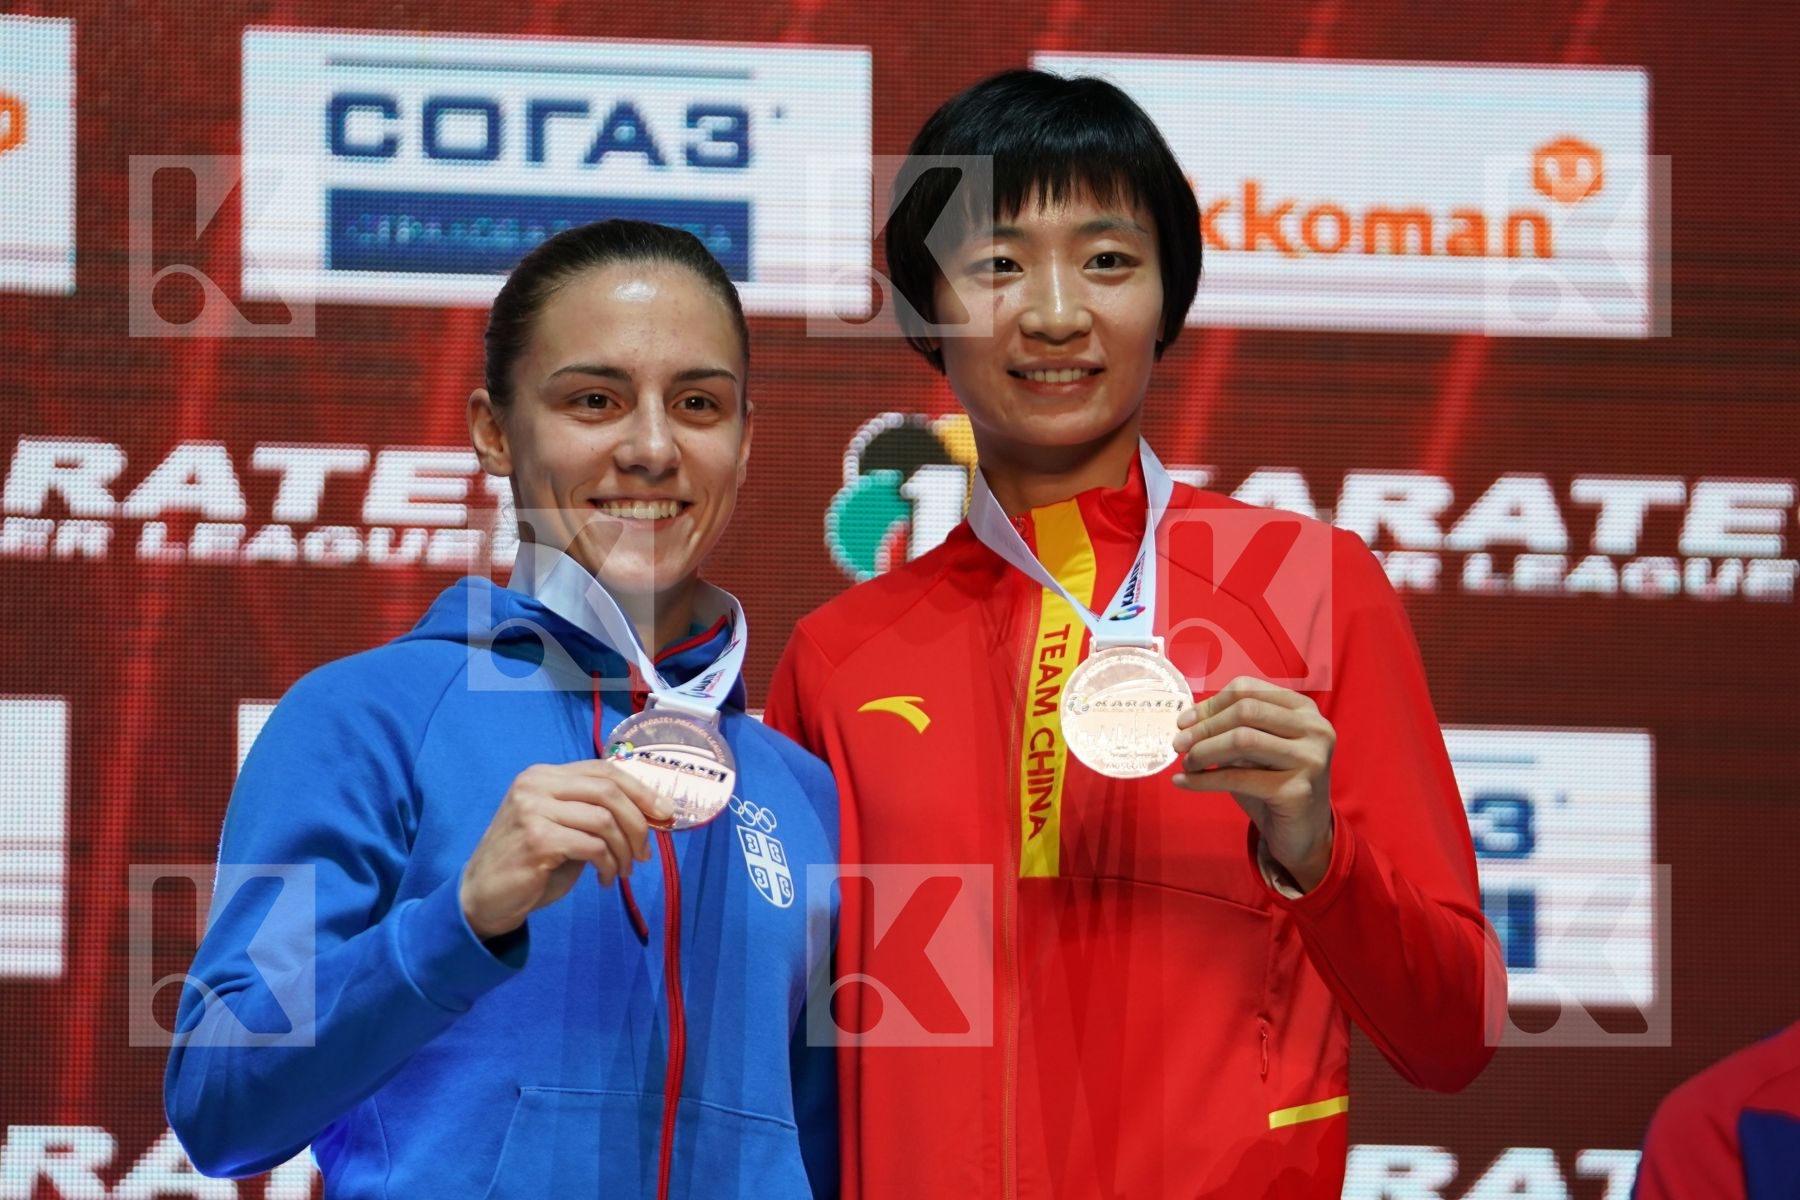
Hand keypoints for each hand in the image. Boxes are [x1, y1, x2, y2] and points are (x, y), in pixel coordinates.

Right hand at [460, 761, 672, 940]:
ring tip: (624, 871)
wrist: (483, 897)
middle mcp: (536, 785)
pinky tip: (605, 878)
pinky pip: (593, 846)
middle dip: (639, 822)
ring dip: (624, 850)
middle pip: (608, 790)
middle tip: (646, 853)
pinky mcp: (537, 839)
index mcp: (544, 775)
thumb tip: (649, 812)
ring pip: (604, 819)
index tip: (665, 813)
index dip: (641, 790)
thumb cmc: (529, 864)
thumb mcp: (563, 827)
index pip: (604, 770)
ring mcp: (533, 809)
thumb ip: (594, 812)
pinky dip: (608, 864)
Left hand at [1170, 676, 1335, 892]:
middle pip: (1246, 711)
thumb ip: (1230, 729)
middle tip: (1178, 743)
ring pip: (1242, 740)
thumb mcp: (1254, 750)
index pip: (1248, 690)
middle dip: (1205, 726)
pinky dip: (1203, 779)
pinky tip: (1182, 782)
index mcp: (1303, 709)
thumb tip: (1186, 720)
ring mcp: (1310, 758)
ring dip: (1204, 751)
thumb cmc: (1273, 784)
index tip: (1184, 722)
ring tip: (1186, 763)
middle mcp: (1314, 729)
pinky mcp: (1297, 790)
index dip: (1211, 704)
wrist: (1301, 832)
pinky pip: (1238, 778)